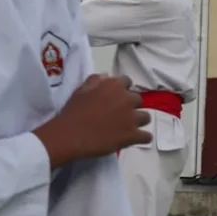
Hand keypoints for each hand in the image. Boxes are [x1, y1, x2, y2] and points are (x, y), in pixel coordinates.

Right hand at [33, 74, 151, 168]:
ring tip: (127, 127)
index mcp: (114, 85)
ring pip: (146, 117)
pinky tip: (134, 139)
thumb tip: (107, 76)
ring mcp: (132, 118)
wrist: (69, 135)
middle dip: (131, 106)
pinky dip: (142, 137)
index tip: (116, 98)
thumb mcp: (81, 90)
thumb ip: (96, 81)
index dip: (122, 90)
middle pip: (138, 100)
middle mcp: (127, 99)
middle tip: (119, 114)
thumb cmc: (73, 111)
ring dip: (138, 121)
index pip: (127, 82)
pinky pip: (147, 136)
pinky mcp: (132, 135)